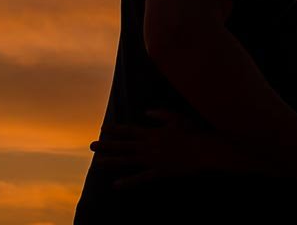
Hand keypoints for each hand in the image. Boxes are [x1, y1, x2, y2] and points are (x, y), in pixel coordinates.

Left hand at [91, 110, 234, 188]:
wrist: (205, 150)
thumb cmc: (194, 133)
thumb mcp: (178, 118)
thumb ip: (160, 114)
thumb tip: (146, 111)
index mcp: (153, 133)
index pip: (130, 130)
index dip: (115, 129)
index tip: (103, 128)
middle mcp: (149, 146)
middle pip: (124, 145)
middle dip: (107, 145)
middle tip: (91, 145)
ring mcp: (152, 160)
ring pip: (127, 160)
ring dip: (111, 161)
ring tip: (97, 162)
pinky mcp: (158, 172)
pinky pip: (140, 178)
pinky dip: (127, 182)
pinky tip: (116, 184)